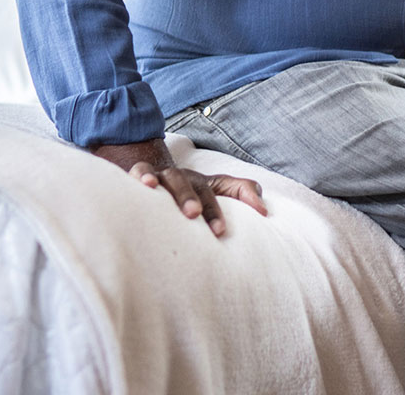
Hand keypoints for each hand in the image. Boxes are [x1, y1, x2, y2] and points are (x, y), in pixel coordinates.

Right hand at [91, 139, 266, 236]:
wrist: (156, 182)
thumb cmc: (191, 197)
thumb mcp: (217, 194)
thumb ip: (243, 194)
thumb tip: (265, 211)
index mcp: (202, 182)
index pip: (216, 189)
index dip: (217, 209)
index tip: (220, 232)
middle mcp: (183, 177)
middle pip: (189, 181)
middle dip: (191, 197)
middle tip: (193, 214)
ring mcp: (162, 176)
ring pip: (168, 176)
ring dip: (171, 188)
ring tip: (169, 200)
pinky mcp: (140, 178)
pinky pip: (139, 171)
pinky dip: (143, 175)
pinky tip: (145, 185)